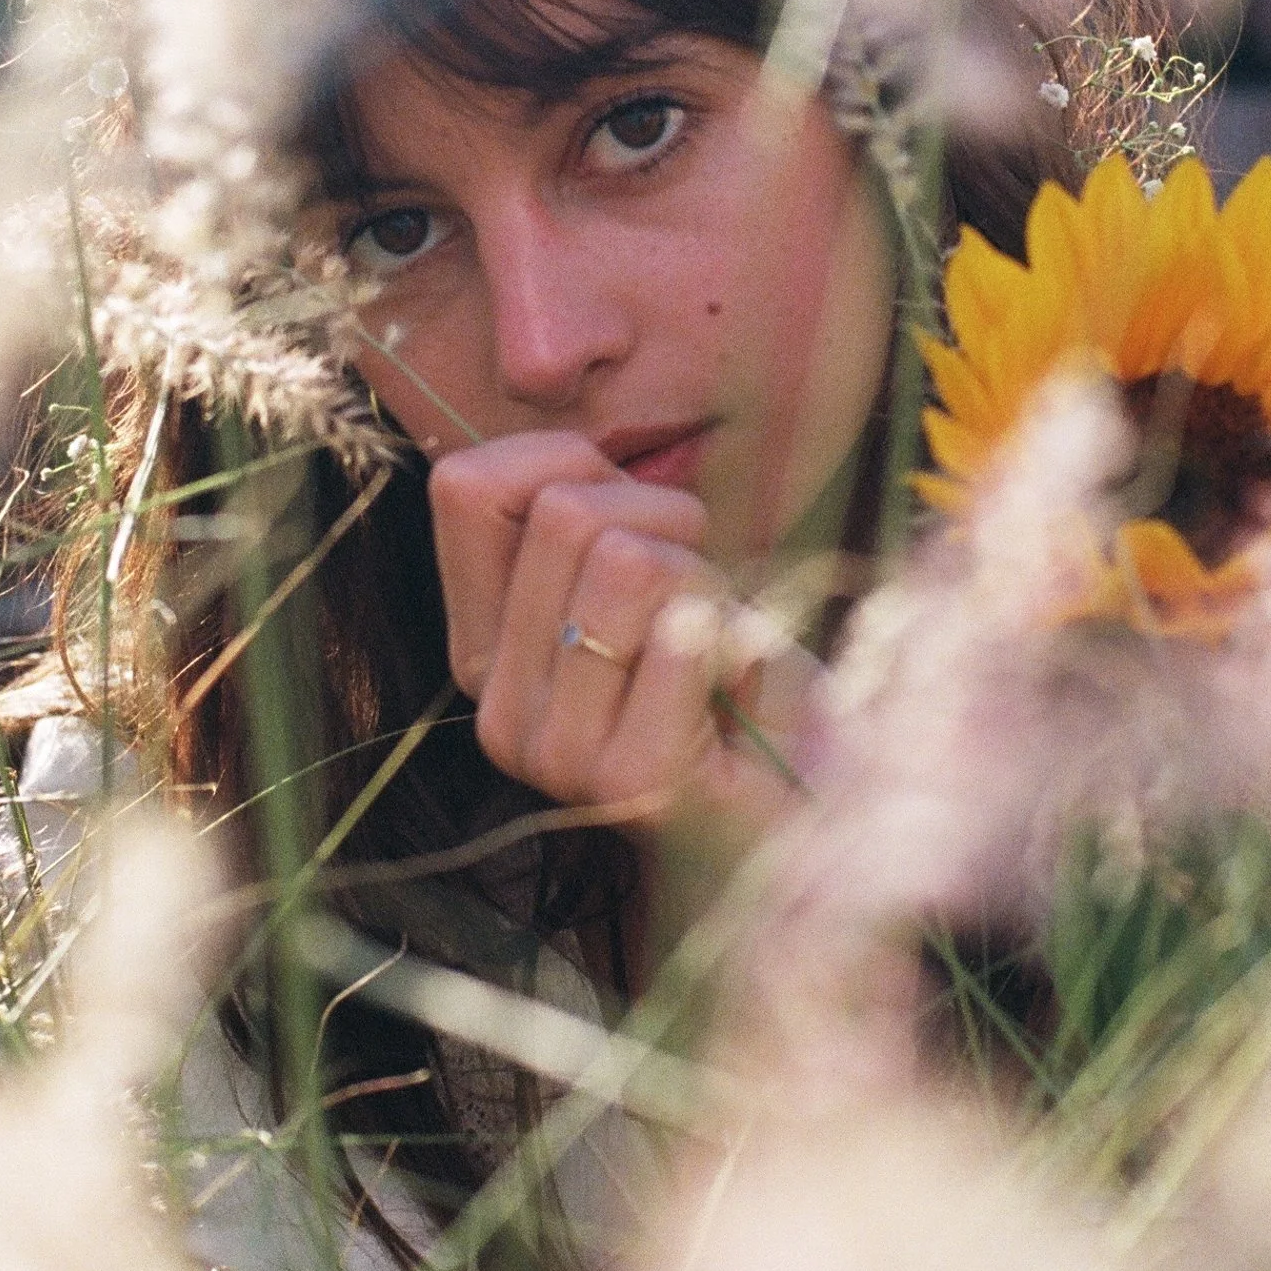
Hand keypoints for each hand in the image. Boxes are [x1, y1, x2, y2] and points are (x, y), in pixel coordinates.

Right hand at [427, 431, 815, 838]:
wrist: (805, 822)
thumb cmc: (734, 685)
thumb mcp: (650, 579)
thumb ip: (596, 517)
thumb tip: (573, 449)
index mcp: (483, 648)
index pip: (464, 489)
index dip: (566, 460)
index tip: (633, 514)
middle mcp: (498, 704)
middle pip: (566, 513)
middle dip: (666, 519)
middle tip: (700, 590)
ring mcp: (556, 751)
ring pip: (629, 564)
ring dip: (707, 581)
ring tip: (720, 644)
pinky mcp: (631, 781)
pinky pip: (683, 635)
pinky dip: (743, 639)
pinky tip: (745, 696)